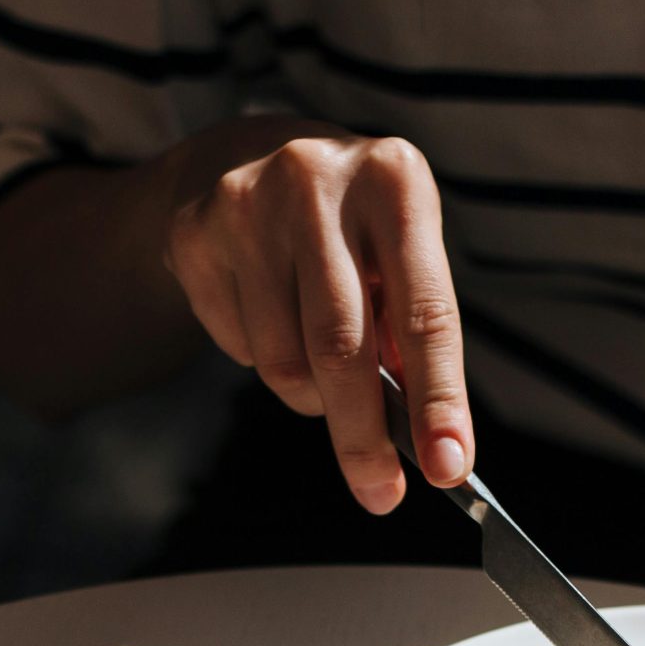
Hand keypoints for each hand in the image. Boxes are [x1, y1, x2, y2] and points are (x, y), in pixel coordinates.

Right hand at [162, 119, 471, 511]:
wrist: (249, 152)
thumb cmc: (351, 225)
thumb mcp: (400, 252)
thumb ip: (412, 329)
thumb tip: (424, 437)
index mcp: (396, 182)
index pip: (425, 313)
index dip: (439, 399)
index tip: (449, 467)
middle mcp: (318, 181)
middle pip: (340, 349)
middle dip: (363, 437)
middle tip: (380, 493)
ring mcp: (247, 205)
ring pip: (283, 362)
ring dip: (311, 395)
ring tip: (321, 362)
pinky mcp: (195, 234)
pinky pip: (239, 348)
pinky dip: (264, 359)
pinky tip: (269, 313)